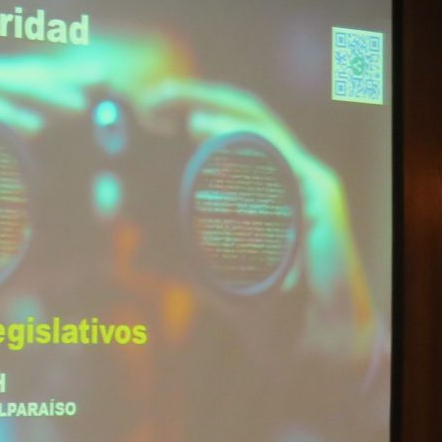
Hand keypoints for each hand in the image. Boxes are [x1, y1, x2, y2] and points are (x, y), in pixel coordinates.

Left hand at [135, 78, 380, 369]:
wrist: (309, 343)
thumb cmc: (259, 305)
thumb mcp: (200, 270)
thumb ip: (166, 252)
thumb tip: (121, 233)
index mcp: (263, 179)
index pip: (226, 125)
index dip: (188, 107)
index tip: (144, 108)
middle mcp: (288, 170)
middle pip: (242, 114)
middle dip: (196, 99)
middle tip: (152, 101)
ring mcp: (307, 180)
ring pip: (260, 129)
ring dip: (217, 114)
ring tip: (179, 117)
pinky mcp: (319, 196)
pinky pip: (279, 157)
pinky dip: (241, 144)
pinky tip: (206, 138)